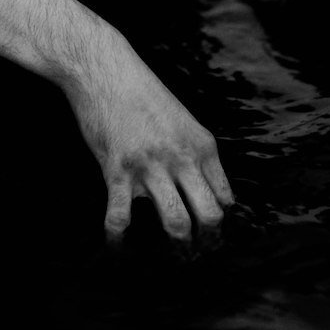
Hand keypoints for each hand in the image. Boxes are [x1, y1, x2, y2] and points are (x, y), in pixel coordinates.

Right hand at [66, 45, 233, 242]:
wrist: (105, 69)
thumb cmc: (141, 93)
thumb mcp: (181, 119)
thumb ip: (193, 153)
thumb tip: (200, 188)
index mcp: (202, 145)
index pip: (225, 198)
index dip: (221, 223)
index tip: (210, 237)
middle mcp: (182, 157)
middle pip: (209, 216)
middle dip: (205, 243)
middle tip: (194, 256)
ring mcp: (151, 165)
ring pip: (175, 222)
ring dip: (174, 248)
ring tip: (168, 259)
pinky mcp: (118, 170)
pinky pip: (120, 218)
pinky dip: (118, 241)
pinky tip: (117, 249)